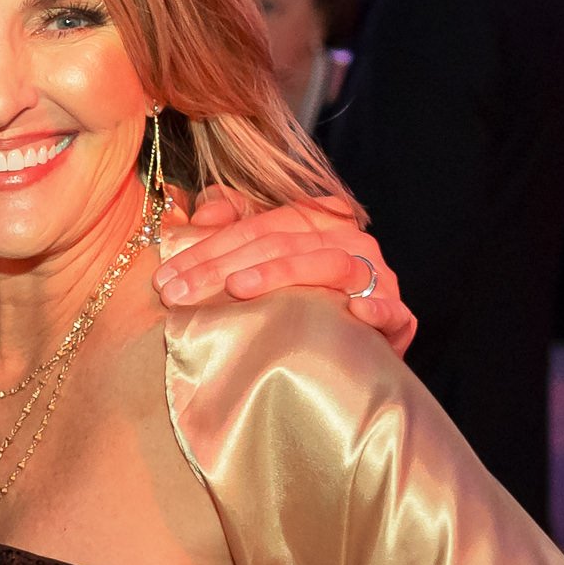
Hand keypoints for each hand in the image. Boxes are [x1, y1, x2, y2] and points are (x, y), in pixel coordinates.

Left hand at [153, 187, 417, 356]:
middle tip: (179, 291)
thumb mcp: (257, 264)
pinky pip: (393, 311)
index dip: (207, 248)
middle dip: (224, 266)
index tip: (164, 277)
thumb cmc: (299, 307)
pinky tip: (352, 312)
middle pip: (284, 242)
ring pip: (330, 263)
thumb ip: (229, 226)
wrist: (352, 357)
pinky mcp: (399, 319)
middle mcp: (350, 243)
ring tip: (238, 288)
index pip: (258, 226)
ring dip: (283, 273)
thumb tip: (204, 207)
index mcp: (319, 224)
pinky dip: (376, 309)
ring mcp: (378, 279)